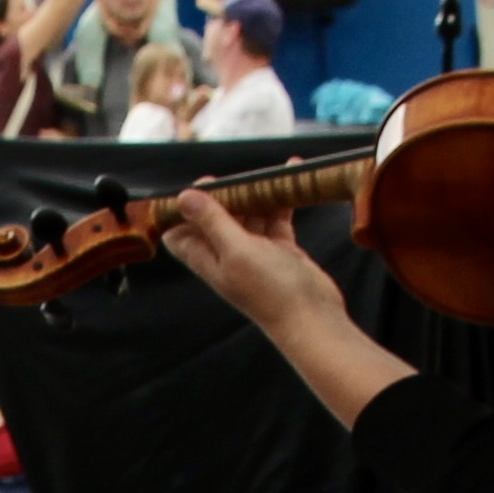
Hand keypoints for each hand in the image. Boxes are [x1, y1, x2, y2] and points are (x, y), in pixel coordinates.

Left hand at [152, 186, 342, 337]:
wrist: (313, 320)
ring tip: (267, 172)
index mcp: (208, 259)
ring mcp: (256, 254)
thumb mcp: (237, 251)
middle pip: (215, 219)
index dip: (182, 212)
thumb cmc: (272, 290)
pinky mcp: (281, 251)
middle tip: (237, 176)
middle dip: (223, 195)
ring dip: (255, 194)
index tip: (194, 188)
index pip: (180, 235)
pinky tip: (291, 179)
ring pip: (248, 216)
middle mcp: (228, 256)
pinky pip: (276, 220)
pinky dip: (281, 202)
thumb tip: (183, 197)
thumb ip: (211, 222)